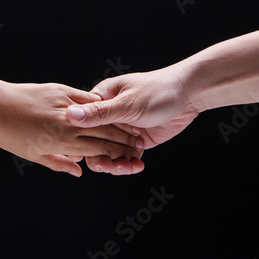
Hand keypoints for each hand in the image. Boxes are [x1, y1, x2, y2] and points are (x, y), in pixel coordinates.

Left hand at [0, 75, 142, 176]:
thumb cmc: (8, 134)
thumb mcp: (33, 155)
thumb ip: (59, 163)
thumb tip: (79, 171)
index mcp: (61, 143)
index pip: (98, 150)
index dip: (117, 154)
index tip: (130, 156)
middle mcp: (67, 125)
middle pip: (105, 133)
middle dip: (125, 139)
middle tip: (140, 142)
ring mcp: (65, 106)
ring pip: (99, 114)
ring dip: (117, 121)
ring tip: (130, 125)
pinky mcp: (61, 90)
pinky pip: (86, 98)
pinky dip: (98, 104)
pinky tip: (108, 107)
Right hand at [66, 64, 198, 174]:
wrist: (189, 95)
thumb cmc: (157, 90)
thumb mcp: (127, 103)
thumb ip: (100, 113)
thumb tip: (70, 116)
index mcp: (100, 101)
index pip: (81, 124)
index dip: (80, 141)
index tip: (82, 156)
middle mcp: (109, 117)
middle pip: (94, 143)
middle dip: (99, 158)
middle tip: (109, 166)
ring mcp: (123, 130)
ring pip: (110, 154)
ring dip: (116, 164)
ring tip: (127, 167)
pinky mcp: (136, 141)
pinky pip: (126, 157)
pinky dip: (130, 165)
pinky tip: (137, 166)